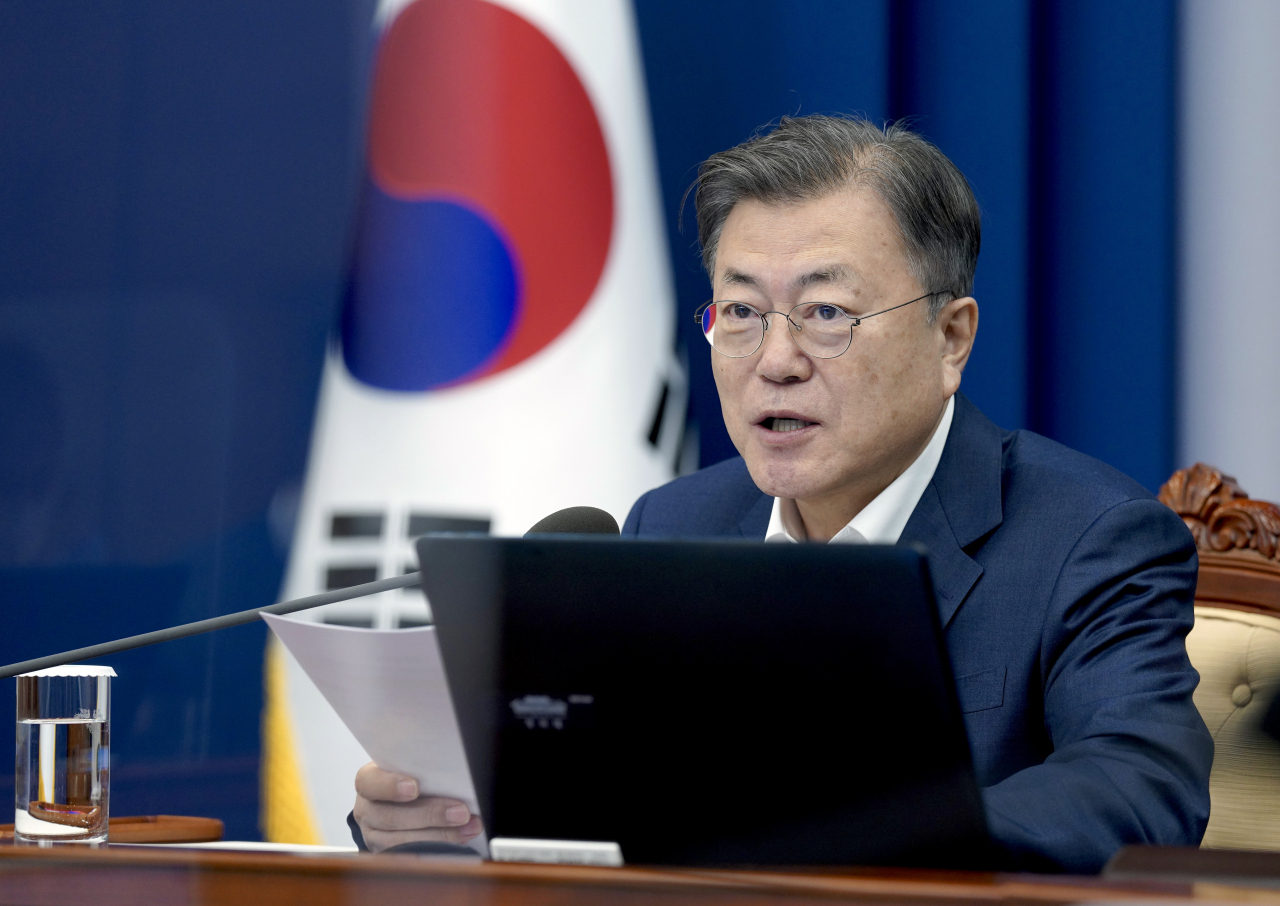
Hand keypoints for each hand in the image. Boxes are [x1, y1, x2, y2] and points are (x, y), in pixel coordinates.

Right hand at [352, 762, 481, 852]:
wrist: (397, 800)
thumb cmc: (407, 776)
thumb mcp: (410, 766)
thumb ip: (424, 767)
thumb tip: (456, 773)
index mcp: (368, 781)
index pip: (370, 783)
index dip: (390, 786)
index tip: (414, 787)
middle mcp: (366, 810)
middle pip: (391, 817)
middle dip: (431, 814)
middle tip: (461, 812)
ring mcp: (373, 835)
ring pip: (402, 841)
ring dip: (440, 835)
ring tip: (468, 828)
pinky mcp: (386, 855)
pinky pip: (410, 856)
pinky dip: (438, 849)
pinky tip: (460, 842)